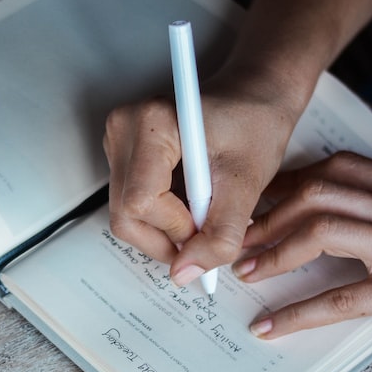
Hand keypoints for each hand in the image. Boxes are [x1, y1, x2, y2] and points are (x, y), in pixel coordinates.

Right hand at [103, 82, 294, 284]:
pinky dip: (162, 216)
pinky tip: (190, 201)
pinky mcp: (120, 155)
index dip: (177, 229)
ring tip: (203, 210)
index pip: (141, 203)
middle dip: (168, 237)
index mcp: (150, 123)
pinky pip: (129, 205)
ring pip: (125, 216)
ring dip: (166, 229)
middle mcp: (122, 129)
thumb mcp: (246, 184)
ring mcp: (116, 141)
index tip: (212, 226)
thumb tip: (185, 274)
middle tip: (207, 232)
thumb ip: (219, 235)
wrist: (254, 97)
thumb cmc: (255, 125)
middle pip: (125, 215)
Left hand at [233, 151, 371, 336]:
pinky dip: (298, 313)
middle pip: (319, 193)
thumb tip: (302, 203)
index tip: (256, 203)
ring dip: (276, 251)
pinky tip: (270, 326)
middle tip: (243, 240)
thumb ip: (363, 204)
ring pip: (324, 228)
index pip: (334, 170)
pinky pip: (341, 298)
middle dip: (270, 216)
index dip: (286, 186)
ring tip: (248, 272)